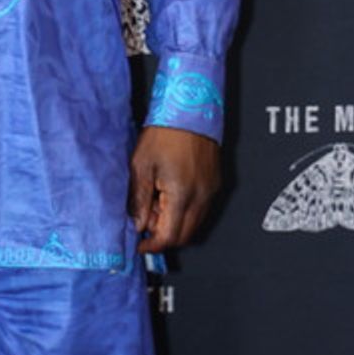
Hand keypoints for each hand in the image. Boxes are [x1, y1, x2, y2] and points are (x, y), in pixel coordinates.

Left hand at [127, 126, 219, 255]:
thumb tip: (138, 223)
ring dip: (175, 223)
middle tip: (145, 219)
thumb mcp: (141, 166)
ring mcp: (211, 191)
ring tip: (157, 200)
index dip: (152, 245)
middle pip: (184, 236)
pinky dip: (185, 211)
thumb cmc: (165, 133)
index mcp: (182, 195)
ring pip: (194, 224)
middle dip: (163, 235)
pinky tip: (170, 193)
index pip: (169, 237)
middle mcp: (201, 197)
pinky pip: (201, 209)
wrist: (190, 109)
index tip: (140, 243)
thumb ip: (139, 200)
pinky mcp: (215, 183)